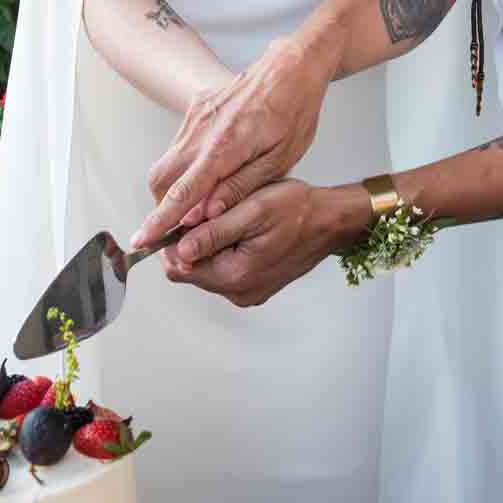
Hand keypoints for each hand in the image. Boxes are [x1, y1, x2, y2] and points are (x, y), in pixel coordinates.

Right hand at [131, 36, 332, 248]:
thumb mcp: (279, 160)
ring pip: (167, 162)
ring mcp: (196, 117)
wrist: (292, 67)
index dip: (161, 221)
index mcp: (225, 147)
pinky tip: (208, 173)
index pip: (183, 193)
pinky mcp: (197, 108)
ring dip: (174, 188)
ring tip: (198, 205)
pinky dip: (183, 166)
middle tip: (178, 228)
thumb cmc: (294, 112)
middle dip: (163, 208)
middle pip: (162, 179)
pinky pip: (178, 144)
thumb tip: (207, 215)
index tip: (142, 240)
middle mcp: (202, 131)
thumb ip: (239, 189)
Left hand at [159, 179, 364, 306]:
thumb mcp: (252, 212)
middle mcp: (238, 292)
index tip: (184, 216)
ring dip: (208, 244)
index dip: (172, 240)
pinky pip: (225, 270)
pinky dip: (224, 250)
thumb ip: (213, 232)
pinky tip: (241, 229)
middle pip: (190, 270)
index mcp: (234, 276)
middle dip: (191, 241)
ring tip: (230, 218)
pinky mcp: (254, 285)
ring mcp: (247, 291)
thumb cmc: (298, 210)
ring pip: (207, 269)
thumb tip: (178, 248)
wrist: (330, 221)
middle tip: (210, 213)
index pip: (178, 266)